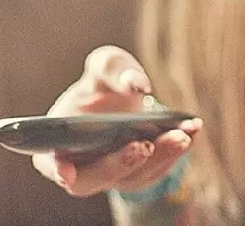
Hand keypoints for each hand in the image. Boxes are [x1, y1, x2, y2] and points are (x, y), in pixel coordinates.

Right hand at [31, 46, 202, 196]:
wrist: (124, 100)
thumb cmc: (105, 83)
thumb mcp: (106, 67)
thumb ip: (111, 69)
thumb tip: (135, 84)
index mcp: (58, 144)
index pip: (52, 164)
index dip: (58, 169)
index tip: (67, 172)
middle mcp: (83, 168)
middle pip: (98, 177)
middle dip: (122, 162)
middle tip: (144, 145)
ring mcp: (114, 176)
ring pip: (135, 176)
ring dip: (160, 157)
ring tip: (181, 134)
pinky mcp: (141, 175)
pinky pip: (160, 169)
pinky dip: (177, 151)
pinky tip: (192, 129)